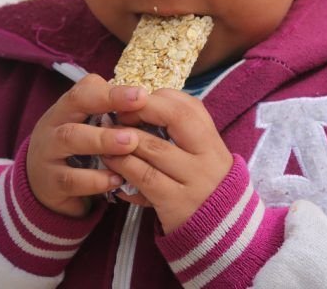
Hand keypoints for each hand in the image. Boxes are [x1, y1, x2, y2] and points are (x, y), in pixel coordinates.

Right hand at [26, 74, 145, 217]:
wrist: (40, 182)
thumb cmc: (75, 147)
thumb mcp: (85, 125)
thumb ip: (110, 112)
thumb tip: (148, 102)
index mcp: (67, 108)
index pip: (85, 91)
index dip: (112, 92)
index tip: (142, 95)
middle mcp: (54, 125)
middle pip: (74, 108)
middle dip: (107, 108)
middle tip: (137, 117)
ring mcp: (48, 154)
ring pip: (70, 141)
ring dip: (101, 141)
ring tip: (130, 145)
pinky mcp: (50, 183)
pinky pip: (71, 180)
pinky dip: (95, 180)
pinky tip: (117, 179)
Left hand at [102, 89, 232, 233]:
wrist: (222, 229)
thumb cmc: (201, 183)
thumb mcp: (200, 154)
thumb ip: (177, 131)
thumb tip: (137, 106)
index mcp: (212, 139)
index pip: (187, 105)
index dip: (156, 99)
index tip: (134, 102)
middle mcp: (208, 156)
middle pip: (176, 117)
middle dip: (141, 110)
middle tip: (117, 114)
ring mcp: (194, 180)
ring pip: (154, 147)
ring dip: (124, 138)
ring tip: (105, 136)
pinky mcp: (177, 203)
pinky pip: (144, 177)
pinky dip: (123, 166)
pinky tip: (109, 162)